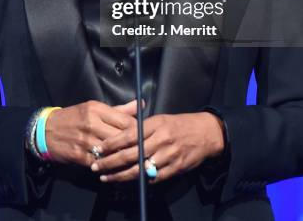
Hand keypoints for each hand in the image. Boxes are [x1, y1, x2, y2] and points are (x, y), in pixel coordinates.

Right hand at [44, 99, 142, 166]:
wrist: (46, 130)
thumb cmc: (74, 117)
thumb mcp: (94, 108)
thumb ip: (119, 109)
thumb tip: (141, 104)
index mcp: (97, 109)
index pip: (125, 120)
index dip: (138, 129)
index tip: (145, 135)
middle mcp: (92, 123)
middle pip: (121, 136)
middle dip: (133, 144)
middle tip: (143, 150)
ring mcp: (85, 140)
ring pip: (112, 151)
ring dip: (122, 157)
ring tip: (133, 160)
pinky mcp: (79, 155)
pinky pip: (100, 162)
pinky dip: (109, 166)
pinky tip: (116, 167)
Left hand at [90, 112, 224, 182]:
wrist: (206, 133)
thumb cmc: (179, 124)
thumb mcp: (160, 119)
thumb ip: (142, 128)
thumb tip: (121, 136)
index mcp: (155, 125)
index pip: (128, 135)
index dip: (112, 144)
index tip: (98, 149)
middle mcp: (161, 140)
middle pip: (131, 154)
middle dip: (110, 162)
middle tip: (96, 167)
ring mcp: (168, 155)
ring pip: (140, 169)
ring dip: (121, 176)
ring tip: (107, 178)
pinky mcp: (175, 168)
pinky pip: (154, 178)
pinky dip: (140, 181)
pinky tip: (128, 183)